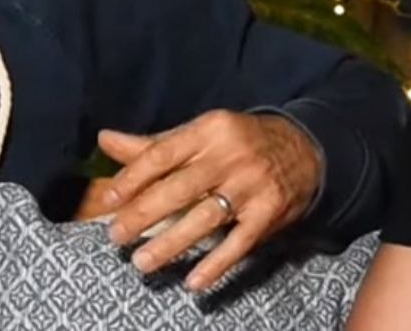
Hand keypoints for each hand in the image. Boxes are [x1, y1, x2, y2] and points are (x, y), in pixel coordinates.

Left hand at [96, 110, 320, 290]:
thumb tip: (104, 140)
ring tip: (142, 262)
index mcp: (209, 130)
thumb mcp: (201, 134)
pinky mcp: (269, 212)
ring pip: (206, 217)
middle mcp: (230, 156)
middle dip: (145, 213)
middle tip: (117, 235)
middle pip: (181, 187)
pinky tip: (193, 281)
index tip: (112, 199)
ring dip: (172, 243)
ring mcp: (252, 185)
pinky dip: (216, 264)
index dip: (134, 176)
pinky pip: (239, 243)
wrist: (305, 148)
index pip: (163, 153)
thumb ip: (153, 144)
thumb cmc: (240, 142)